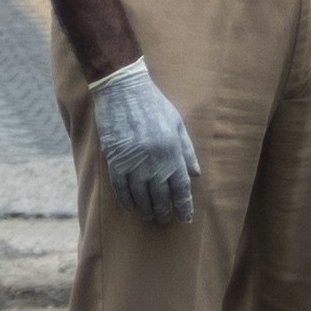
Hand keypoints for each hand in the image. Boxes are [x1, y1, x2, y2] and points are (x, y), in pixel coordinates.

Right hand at [84, 60, 200, 227]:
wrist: (122, 90)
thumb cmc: (153, 104)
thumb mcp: (177, 123)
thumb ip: (187, 150)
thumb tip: (196, 174)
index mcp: (171, 152)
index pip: (180, 188)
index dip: (183, 205)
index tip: (185, 216)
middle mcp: (153, 162)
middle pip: (161, 196)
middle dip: (164, 211)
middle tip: (165, 220)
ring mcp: (133, 163)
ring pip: (140, 196)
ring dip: (146, 209)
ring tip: (150, 217)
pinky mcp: (115, 160)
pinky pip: (121, 188)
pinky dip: (127, 201)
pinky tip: (131, 207)